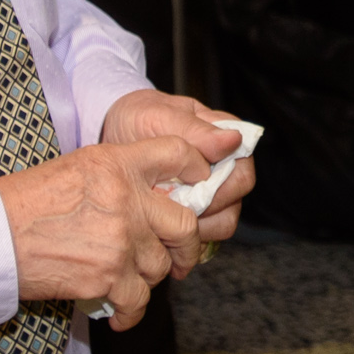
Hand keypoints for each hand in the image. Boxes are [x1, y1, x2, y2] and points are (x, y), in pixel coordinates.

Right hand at [0, 136, 206, 330]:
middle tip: (180, 258)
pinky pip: (139, 299)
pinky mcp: (109, 277)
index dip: (197, 168)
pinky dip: (132, 312)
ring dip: (150, 278)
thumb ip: (119, 174)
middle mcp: (126, 199)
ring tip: (130, 281)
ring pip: (161, 266)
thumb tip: (155, 193)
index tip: (200, 185)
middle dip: (186, 247)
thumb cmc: (25, 203)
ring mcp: (120, 240)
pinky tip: (122, 314)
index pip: (178, 153)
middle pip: (184, 224)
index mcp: (117, 163)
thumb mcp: (76, 168)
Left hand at [100, 87, 257, 241]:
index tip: (191, 186)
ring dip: (196, 224)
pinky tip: (163, 223)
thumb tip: (234, 140)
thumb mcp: (160, 117)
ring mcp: (211, 191)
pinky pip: (204, 235)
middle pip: (236, 196)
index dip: (222, 183)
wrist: (111, 133)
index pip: (242, 167)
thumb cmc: (138, 119)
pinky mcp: (196, 212)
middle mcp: (224, 165)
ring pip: (223, 221)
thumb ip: (196, 131)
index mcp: (224, 136)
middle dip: (205, 205)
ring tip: (165, 212)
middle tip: (173, 202)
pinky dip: (185, 236)